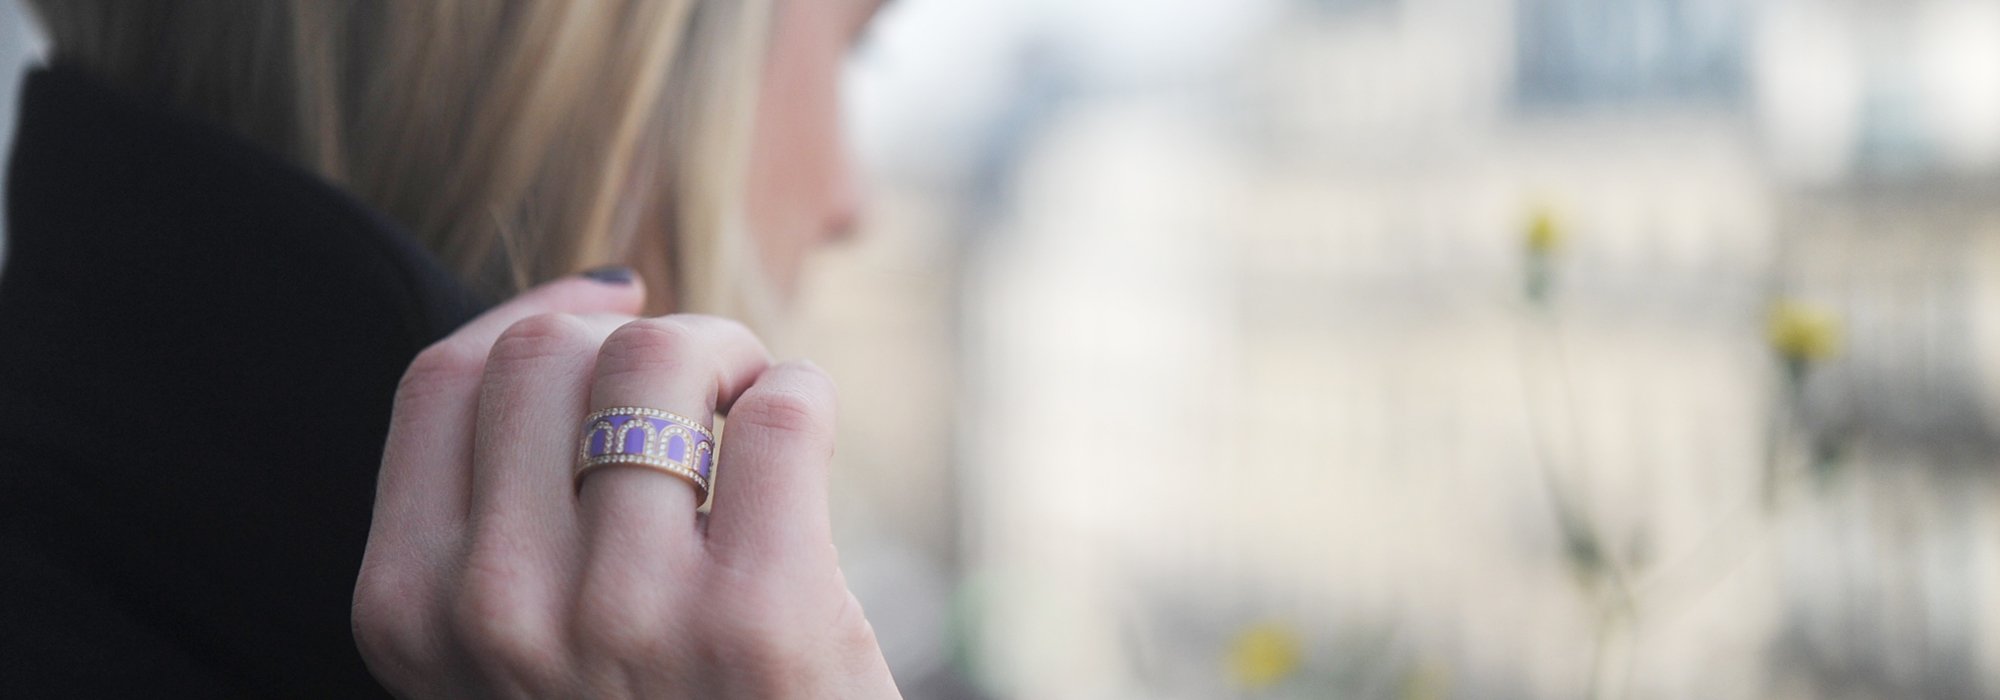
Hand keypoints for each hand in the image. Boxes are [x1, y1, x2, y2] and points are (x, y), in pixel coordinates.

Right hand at [352, 272, 900, 697]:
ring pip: (660, 356)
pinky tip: (803, 448)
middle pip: (548, 351)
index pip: (446, 378)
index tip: (609, 314)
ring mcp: (627, 617)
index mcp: (414, 614)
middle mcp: (499, 614)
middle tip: (704, 386)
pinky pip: (781, 411)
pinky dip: (803, 397)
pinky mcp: (761, 619)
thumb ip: (504, 503)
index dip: (539, 316)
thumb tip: (586, 294)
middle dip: (639, 333)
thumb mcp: (519, 639)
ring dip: (730, 355)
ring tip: (754, 412)